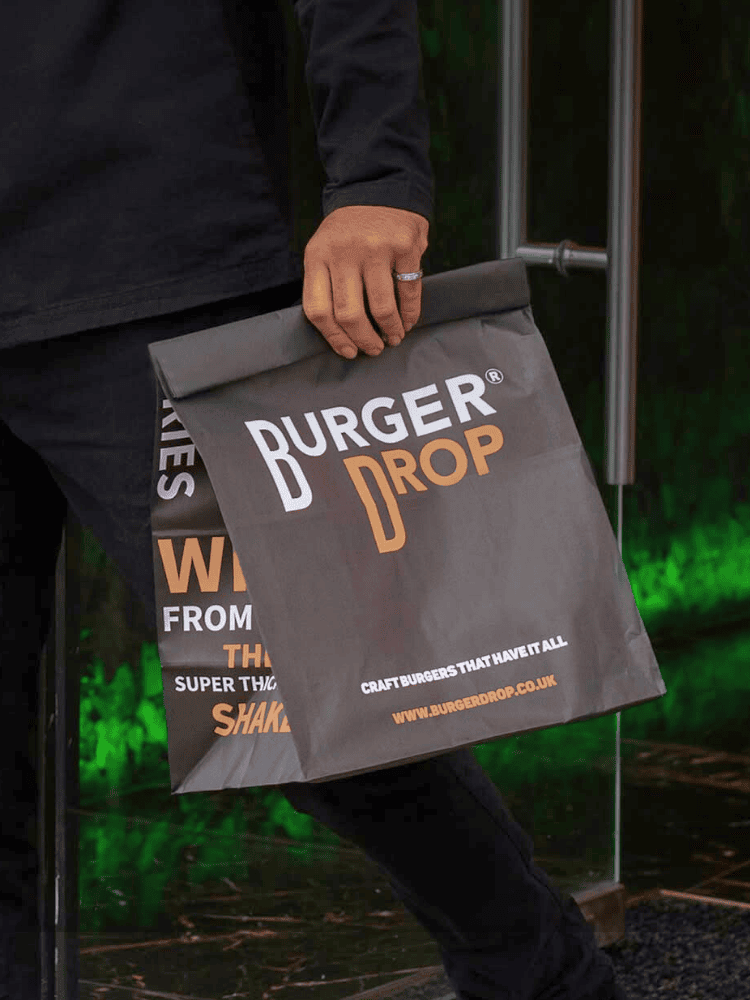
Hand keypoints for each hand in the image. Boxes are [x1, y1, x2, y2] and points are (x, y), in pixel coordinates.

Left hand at [302, 205, 428, 358]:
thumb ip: (326, 284)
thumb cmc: (349, 230)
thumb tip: (341, 335)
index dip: (334, 338)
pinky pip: (409, 291)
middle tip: (374, 350)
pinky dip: (410, 313)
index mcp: (318, 256)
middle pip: (349, 314)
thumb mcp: (324, 249)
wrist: (377, 186)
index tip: (348, 351)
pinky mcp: (405, 246)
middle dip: (364, 340)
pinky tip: (408, 321)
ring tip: (394, 338)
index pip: (318, 310)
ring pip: (381, 308)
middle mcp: (344, 252)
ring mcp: (375, 248)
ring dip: (390, 331)